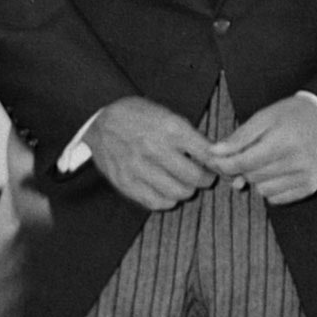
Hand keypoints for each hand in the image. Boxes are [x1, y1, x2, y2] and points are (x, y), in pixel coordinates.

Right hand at [83, 96, 217, 208]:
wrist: (98, 121)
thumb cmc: (137, 116)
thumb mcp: (166, 114)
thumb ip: (190, 136)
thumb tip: (216, 156)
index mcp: (170, 128)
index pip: (208, 154)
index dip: (218, 163)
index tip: (218, 165)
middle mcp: (155, 149)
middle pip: (196, 178)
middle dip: (205, 179)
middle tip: (204, 176)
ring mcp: (139, 168)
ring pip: (180, 193)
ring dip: (187, 190)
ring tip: (183, 182)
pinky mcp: (127, 183)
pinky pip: (157, 202)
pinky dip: (168, 200)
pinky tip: (166, 190)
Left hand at [206, 95, 316, 203]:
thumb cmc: (294, 115)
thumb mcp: (264, 117)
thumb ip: (239, 137)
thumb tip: (215, 153)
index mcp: (283, 141)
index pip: (244, 162)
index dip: (224, 163)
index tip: (215, 160)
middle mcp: (297, 162)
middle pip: (252, 177)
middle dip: (242, 168)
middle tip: (246, 155)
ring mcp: (305, 177)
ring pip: (262, 191)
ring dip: (257, 179)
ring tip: (266, 162)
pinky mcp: (310, 187)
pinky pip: (277, 199)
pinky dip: (271, 188)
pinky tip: (277, 172)